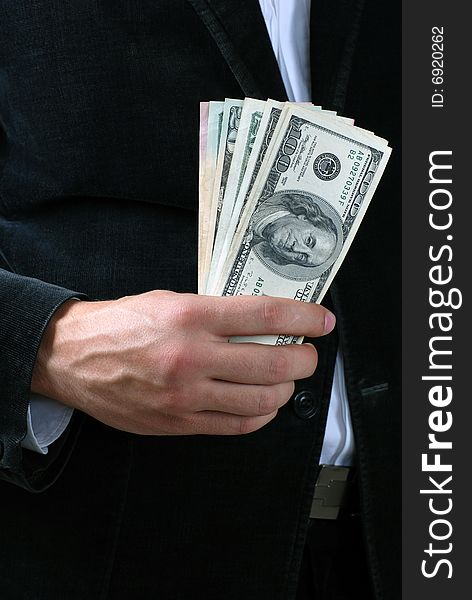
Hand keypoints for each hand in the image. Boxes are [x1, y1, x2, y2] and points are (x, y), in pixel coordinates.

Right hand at [31, 291, 335, 435]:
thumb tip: (262, 323)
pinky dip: (261, 416)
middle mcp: (191, 357)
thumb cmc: (120, 324)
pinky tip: (263, 404)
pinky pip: (236, 426)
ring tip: (286, 379)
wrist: (72, 357)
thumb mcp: (169, 300)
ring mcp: (185, 395)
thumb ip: (215, 312)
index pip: (265, 315)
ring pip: (261, 401)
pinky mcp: (177, 422)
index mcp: (190, 316)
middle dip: (303, 359)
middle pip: (273, 364)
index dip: (303, 318)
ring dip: (286, 390)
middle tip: (307, 353)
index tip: (322, 321)